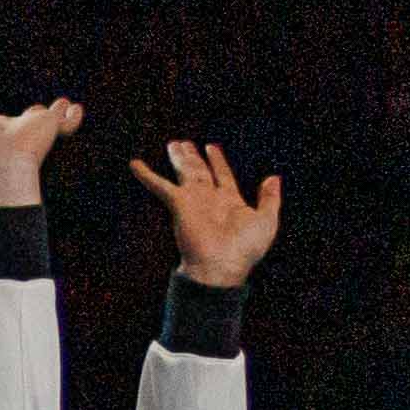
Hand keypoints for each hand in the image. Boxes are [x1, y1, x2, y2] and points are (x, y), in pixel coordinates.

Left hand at [0, 98, 85, 203]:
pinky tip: (76, 110)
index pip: (6, 123)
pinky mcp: (51, 126)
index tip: (3, 119)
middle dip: (35, 115)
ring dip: (60, 112)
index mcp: (0, 131)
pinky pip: (69, 121)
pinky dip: (73, 117)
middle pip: (30, 120)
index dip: (7, 121)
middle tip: (40, 110)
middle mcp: (19, 130)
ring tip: (67, 105)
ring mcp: (36, 128)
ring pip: (52, 118)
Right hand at [130, 138, 280, 290]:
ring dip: (179, 159)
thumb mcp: (266, 220)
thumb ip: (269, 198)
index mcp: (230, 202)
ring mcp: (193, 201)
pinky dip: (147, 176)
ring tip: (174, 144)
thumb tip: (274, 177)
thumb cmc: (245, 248)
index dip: (217, 161)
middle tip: (184, 143)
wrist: (221, 265)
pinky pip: (160, 186)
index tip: (212, 147)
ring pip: (185, 173)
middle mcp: (209, 199)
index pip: (222, 175)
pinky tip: (136, 164)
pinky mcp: (178, 204)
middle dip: (193, 157)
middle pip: (200, 172)